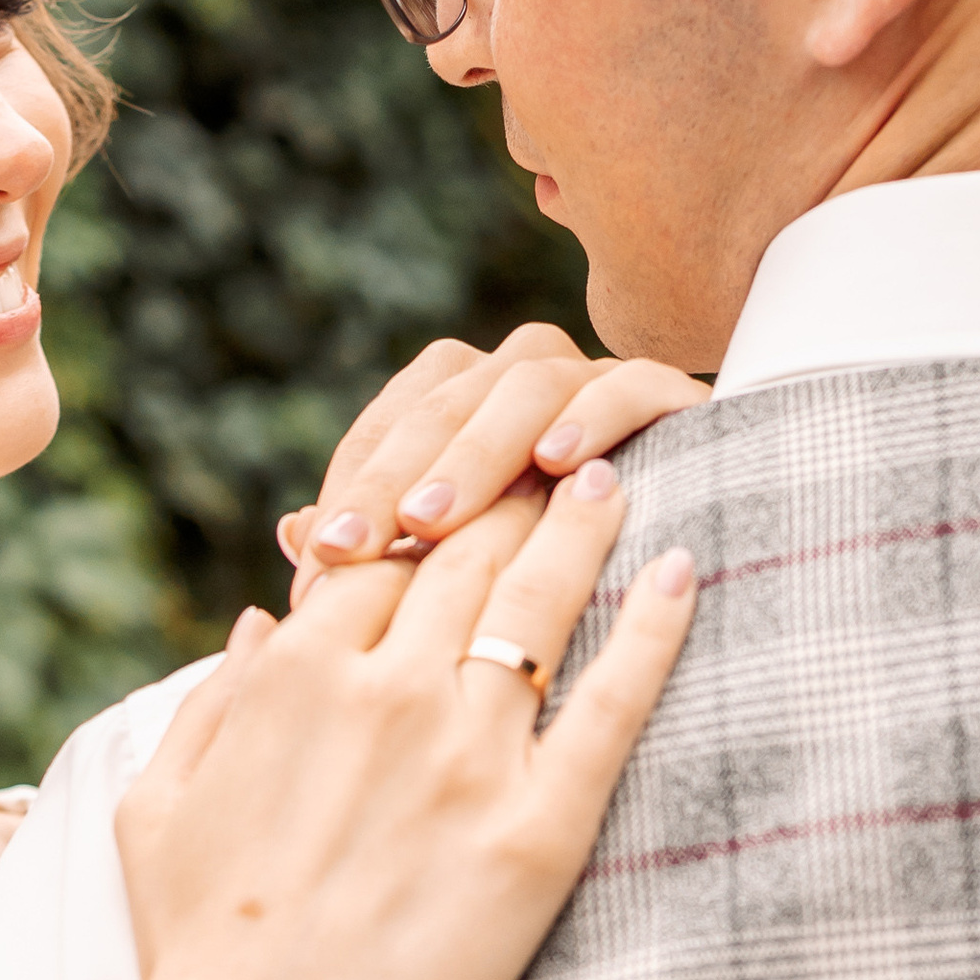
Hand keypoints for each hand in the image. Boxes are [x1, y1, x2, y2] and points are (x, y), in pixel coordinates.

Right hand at [118, 464, 697, 979]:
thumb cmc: (192, 950)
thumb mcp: (158, 808)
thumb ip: (209, 704)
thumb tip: (255, 624)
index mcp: (294, 674)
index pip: (379, 551)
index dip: (423, 512)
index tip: (460, 492)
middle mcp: (385, 691)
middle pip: (468, 554)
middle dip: (511, 493)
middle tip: (556, 456)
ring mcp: (466, 757)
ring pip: (541, 604)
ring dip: (584, 528)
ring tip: (615, 483)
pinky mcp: (536, 832)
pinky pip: (612, 704)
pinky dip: (655, 628)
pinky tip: (686, 570)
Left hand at [277, 321, 704, 602]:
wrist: (687, 597)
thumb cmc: (538, 602)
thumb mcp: (446, 591)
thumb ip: (375, 553)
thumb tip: (293, 531)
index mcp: (464, 403)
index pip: (390, 425)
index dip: (351, 487)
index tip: (318, 559)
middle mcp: (523, 377)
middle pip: (448, 398)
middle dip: (395, 474)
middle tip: (356, 544)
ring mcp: (597, 378)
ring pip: (530, 383)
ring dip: (478, 450)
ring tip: (433, 521)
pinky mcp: (673, 398)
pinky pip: (633, 385)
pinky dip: (597, 414)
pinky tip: (560, 464)